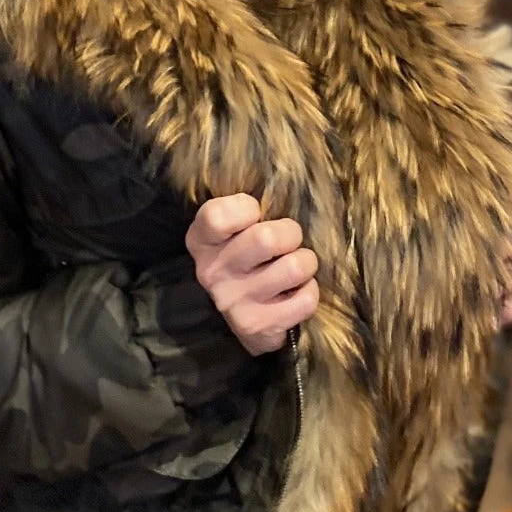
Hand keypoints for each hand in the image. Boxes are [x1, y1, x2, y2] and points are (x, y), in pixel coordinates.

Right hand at [185, 194, 318, 355]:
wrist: (246, 316)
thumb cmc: (247, 257)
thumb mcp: (234, 230)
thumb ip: (245, 209)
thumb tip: (281, 184)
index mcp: (201, 241)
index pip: (218, 215)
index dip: (247, 208)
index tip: (256, 215)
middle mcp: (211, 272)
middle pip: (266, 238)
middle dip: (290, 233)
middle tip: (289, 240)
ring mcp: (233, 302)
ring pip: (293, 267)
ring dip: (305, 262)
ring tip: (297, 266)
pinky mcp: (256, 327)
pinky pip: (305, 299)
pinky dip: (309, 291)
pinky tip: (296, 291)